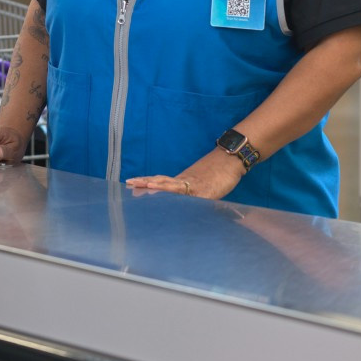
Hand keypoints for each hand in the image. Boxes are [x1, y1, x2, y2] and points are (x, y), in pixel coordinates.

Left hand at [127, 150, 245, 200]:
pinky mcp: (206, 190)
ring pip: (174, 185)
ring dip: (160, 185)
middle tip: (129, 182)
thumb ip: (189, 192)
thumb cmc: (217, 174)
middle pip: (162, 180)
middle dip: (145, 182)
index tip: (130, 182)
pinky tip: (175, 196)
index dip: (145, 181)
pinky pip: (192, 194)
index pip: (160, 181)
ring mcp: (194, 185)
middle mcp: (185, 180)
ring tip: (146, 185)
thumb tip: (181, 200)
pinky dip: (183, 195)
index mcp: (181, 180)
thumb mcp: (200, 185)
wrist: (231, 160)